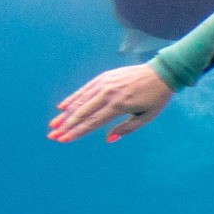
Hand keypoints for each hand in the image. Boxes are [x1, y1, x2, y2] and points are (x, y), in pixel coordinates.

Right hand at [50, 64, 174, 142]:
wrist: (161, 73)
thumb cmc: (156, 98)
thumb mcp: (146, 117)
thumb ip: (126, 129)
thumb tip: (108, 140)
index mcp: (119, 106)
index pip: (92, 122)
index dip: (77, 132)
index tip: (63, 140)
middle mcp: (108, 94)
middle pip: (82, 113)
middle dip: (66, 125)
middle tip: (52, 135)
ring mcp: (105, 84)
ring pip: (80, 101)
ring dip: (66, 114)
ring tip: (54, 124)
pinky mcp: (104, 77)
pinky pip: (85, 90)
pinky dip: (73, 98)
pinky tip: (63, 107)